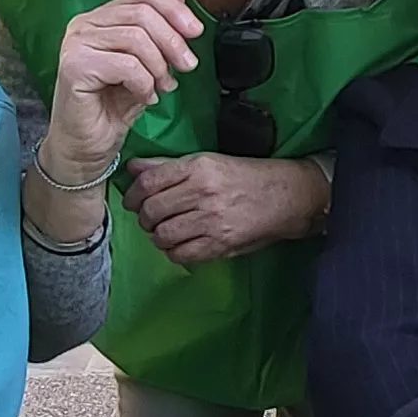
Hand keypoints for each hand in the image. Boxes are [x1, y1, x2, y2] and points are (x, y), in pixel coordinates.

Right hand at [42, 0, 203, 181]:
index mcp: (100, 17)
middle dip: (173, 41)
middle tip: (186, 67)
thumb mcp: (148, 62)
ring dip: (159, 66)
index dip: (175, 9)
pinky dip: (144, 84)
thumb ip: (159, 26)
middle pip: (143, 14)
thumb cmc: (113, 106)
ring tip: (162, 87)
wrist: (87, 147)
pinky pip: (126, 65)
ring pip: (137, 38)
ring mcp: (75, 44)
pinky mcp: (74, 66)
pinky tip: (145, 98)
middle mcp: (83, 24)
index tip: (196, 32)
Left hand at [129, 153, 327, 264]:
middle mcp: (203, 192)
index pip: (149, 183)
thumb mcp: (207, 162)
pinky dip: (173, 252)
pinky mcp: (220, 244)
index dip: (132, 195)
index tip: (131, 201)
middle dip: (144, 218)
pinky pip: (181, 254)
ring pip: (162, 235)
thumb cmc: (245, 176)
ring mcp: (211, 220)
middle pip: (152, 210)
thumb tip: (133, 168)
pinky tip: (180, 244)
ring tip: (166, 231)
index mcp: (198, 167)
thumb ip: (168, 166)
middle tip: (150, 218)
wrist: (286, 195)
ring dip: (157, 236)